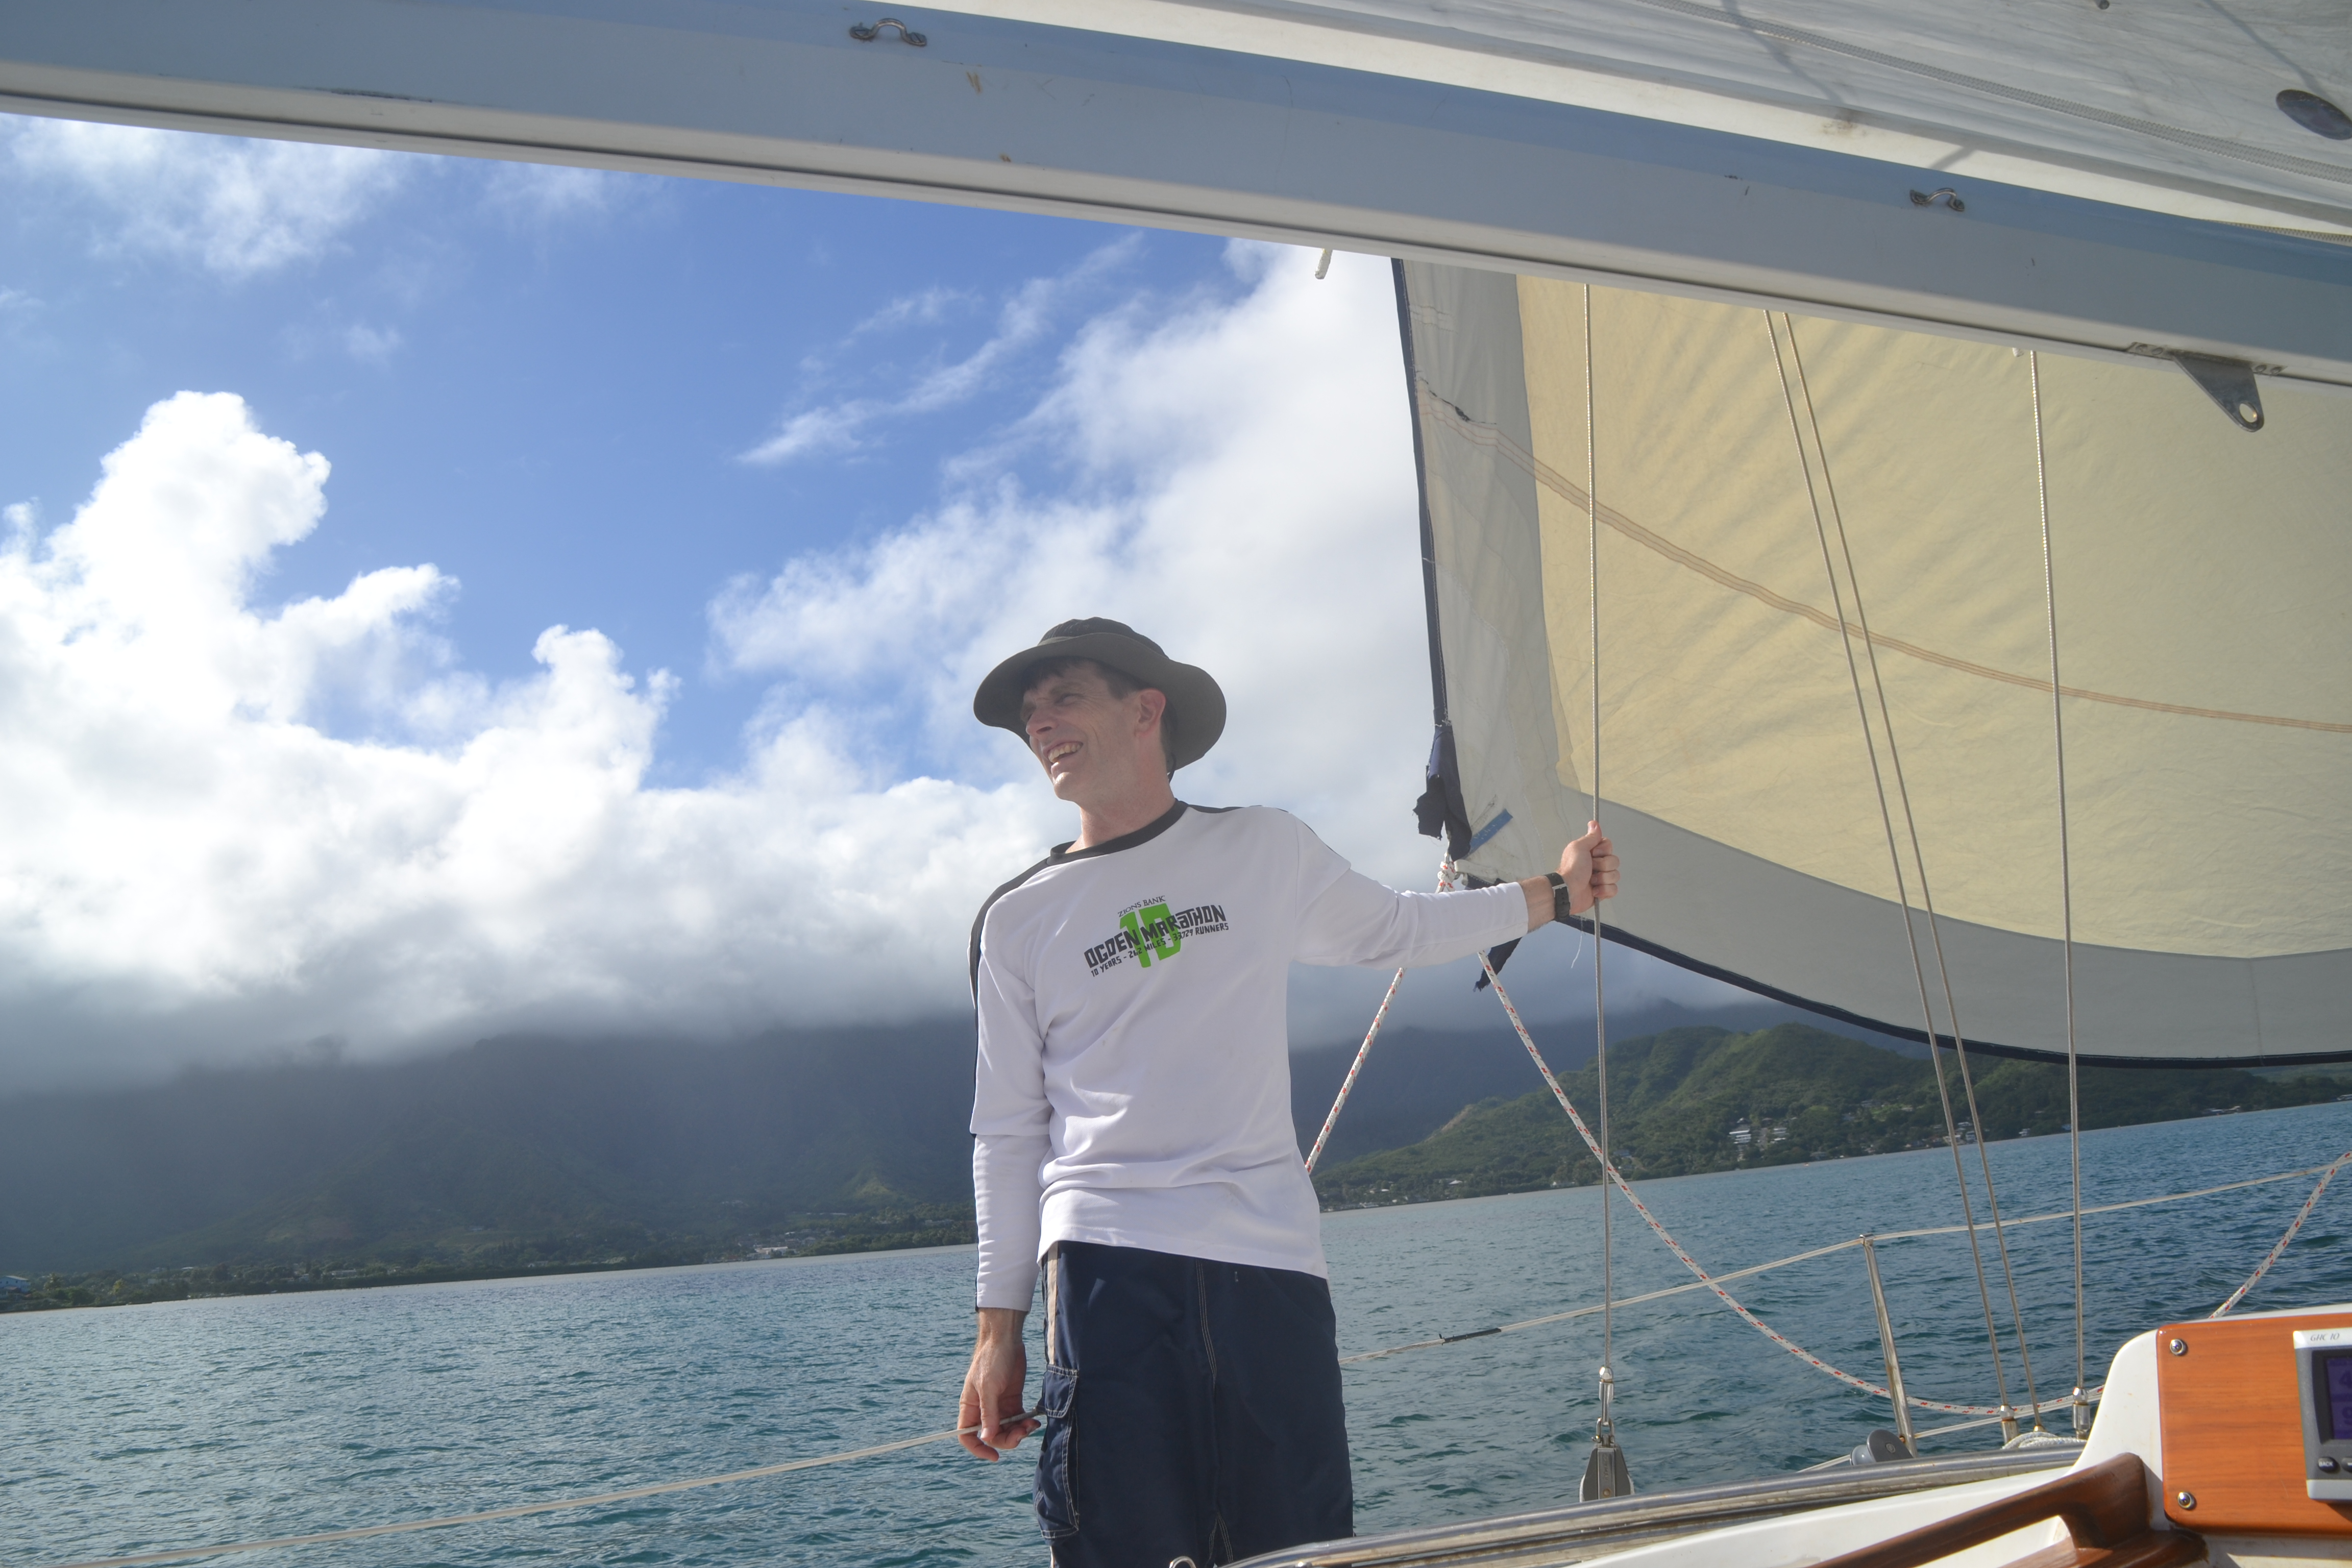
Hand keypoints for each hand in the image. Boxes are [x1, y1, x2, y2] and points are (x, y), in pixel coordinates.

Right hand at [958, 1306, 1037, 1459]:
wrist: (1007, 1339)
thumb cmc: (992, 1359)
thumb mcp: (989, 1387)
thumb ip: (989, 1414)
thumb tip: (987, 1438)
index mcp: (970, 1407)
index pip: (967, 1435)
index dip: (978, 1449)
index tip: (994, 1456)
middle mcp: (983, 1410)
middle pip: (992, 1436)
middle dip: (1007, 1440)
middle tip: (1022, 1433)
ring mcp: (999, 1406)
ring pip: (1007, 1430)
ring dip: (1019, 1432)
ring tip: (1031, 1425)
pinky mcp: (1013, 1400)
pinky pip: (1018, 1420)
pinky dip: (1025, 1423)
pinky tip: (1034, 1421)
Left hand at [1559, 821, 1617, 916]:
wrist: (1568, 892)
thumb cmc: (1571, 870)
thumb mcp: (1579, 847)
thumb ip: (1590, 837)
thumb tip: (1594, 824)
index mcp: (1591, 852)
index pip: (1609, 846)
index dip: (1603, 850)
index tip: (1593, 853)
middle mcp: (1596, 864)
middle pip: (1614, 860)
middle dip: (1603, 866)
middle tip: (1591, 868)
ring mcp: (1600, 878)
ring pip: (1615, 875)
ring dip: (1603, 879)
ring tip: (1591, 881)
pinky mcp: (1602, 891)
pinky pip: (1614, 889)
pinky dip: (1604, 890)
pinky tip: (1594, 890)